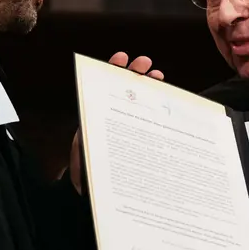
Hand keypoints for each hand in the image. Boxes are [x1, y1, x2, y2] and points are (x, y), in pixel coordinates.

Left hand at [69, 52, 166, 192]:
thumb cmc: (84, 170)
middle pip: (123, 89)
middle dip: (134, 73)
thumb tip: (97, 130)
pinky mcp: (137, 138)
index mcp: (95, 114)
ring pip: (138, 101)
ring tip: (157, 75)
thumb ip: (90, 139)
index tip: (121, 58)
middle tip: (145, 63)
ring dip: (147, 86)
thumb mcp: (83, 151)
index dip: (112, 70)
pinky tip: (165, 99)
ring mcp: (125, 126)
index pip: (103, 86)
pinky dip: (156, 109)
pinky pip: (147, 120)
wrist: (89, 191)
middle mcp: (110, 117)